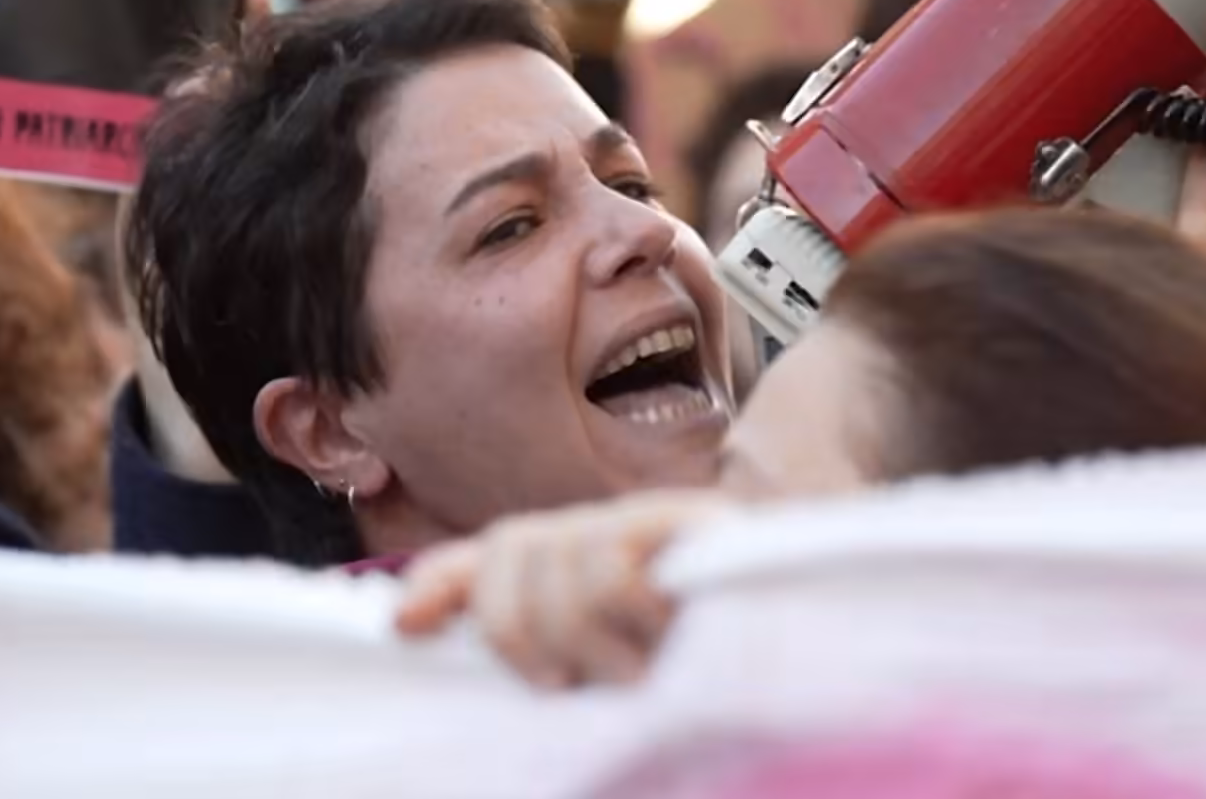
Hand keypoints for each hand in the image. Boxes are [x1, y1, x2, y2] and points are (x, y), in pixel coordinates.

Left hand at [394, 490, 735, 688]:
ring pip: (557, 557)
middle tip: (563, 686)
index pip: (483, 558)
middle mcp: (597, 536)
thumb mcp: (600, 683)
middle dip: (515, 628)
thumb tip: (425, 634)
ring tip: (637, 669)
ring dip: (584, 635)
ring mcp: (643, 522)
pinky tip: (666, 627)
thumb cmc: (697, 684)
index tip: (404, 627)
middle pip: (508, 546)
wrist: (801, 650)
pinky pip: (607, 559)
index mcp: (569, 576)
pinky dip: (623, 608)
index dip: (437, 582)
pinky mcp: (690, 518)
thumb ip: (539, 657)